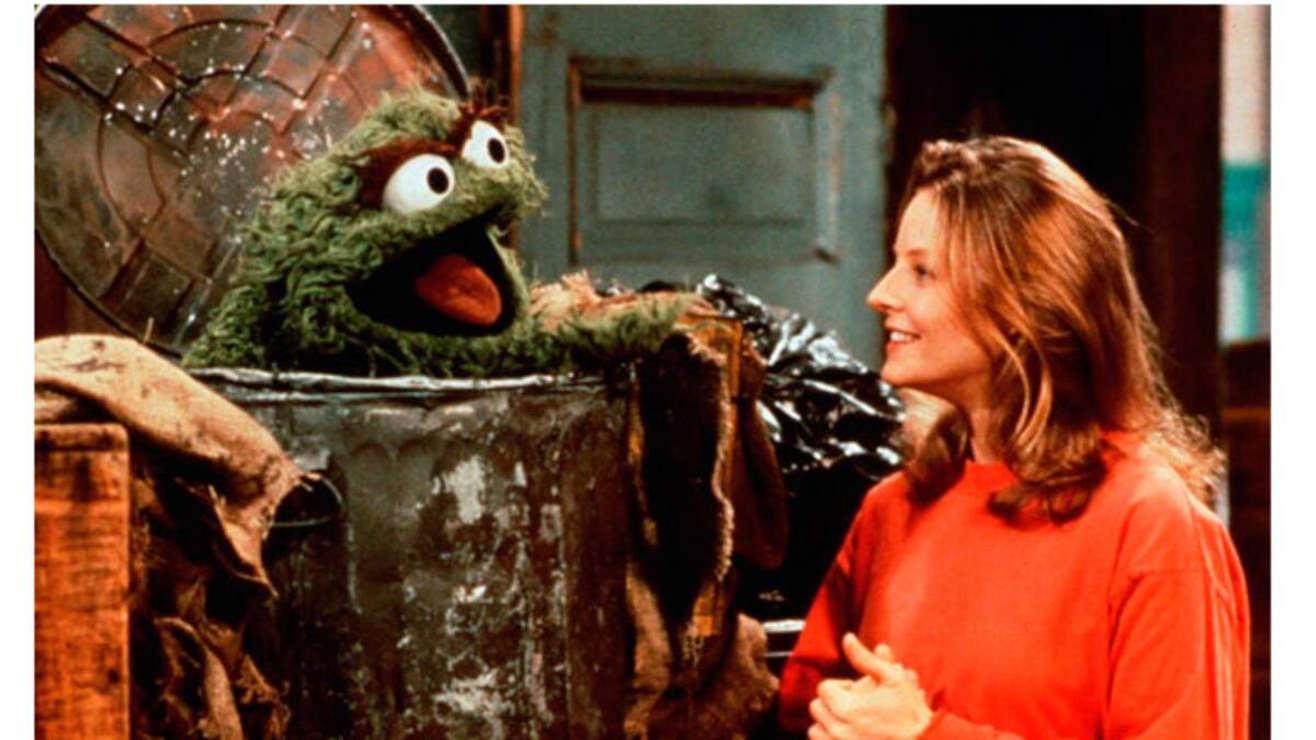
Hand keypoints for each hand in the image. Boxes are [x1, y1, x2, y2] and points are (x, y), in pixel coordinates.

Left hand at [807, 634, 932, 738]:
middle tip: (855, 706)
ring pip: (816, 731)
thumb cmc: (911, 715)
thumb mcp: (893, 679)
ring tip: (848, 722)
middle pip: (817, 708)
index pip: (824, 688)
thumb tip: (847, 638)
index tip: (858, 691)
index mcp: (846, 708)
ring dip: (828, 723)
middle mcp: (838, 731)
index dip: (841, 686)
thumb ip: (865, 658)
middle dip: (833, 703)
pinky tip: (850, 735)